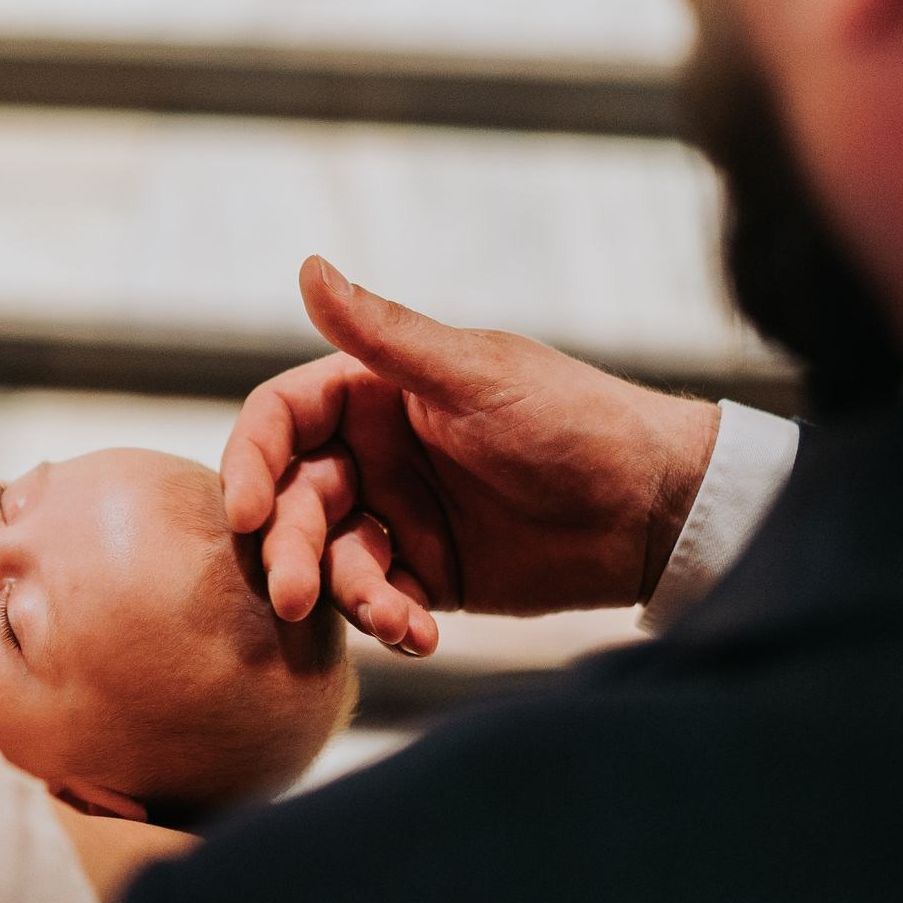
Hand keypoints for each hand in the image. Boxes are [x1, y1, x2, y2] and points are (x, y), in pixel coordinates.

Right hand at [222, 258, 723, 653]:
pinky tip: (422, 636)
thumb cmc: (572, 420)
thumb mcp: (473, 375)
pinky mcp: (428, 576)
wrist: (655, 507)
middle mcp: (373, 454)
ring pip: (330, 559)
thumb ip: (382, 334)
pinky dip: (389, 622)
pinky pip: (379, 603)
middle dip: (289, 550)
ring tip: (394, 620)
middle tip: (294, 596)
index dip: (250, 464)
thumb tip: (307, 266)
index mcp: (371, 394)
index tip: (247, 514)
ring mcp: (399, 517)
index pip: (279, 423)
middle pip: (293, 502)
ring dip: (344, 594)